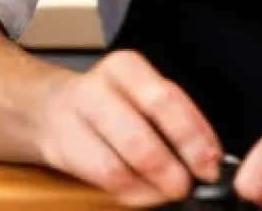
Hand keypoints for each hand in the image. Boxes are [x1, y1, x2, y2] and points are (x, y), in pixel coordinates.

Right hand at [34, 49, 222, 206]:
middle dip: (175, 162)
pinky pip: (106, 177)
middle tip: (192, 182)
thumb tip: (211, 153)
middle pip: (143, 129)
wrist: (49, 108)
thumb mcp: (141, 96)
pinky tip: (147, 193)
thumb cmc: (109, 105)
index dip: (192, 134)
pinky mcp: (63, 146)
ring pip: (123, 158)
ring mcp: (78, 117)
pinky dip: (133, 191)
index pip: (166, 99)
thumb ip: (175, 119)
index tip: (211, 160)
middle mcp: (100, 86)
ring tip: (172, 191)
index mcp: (127, 67)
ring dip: (155, 183)